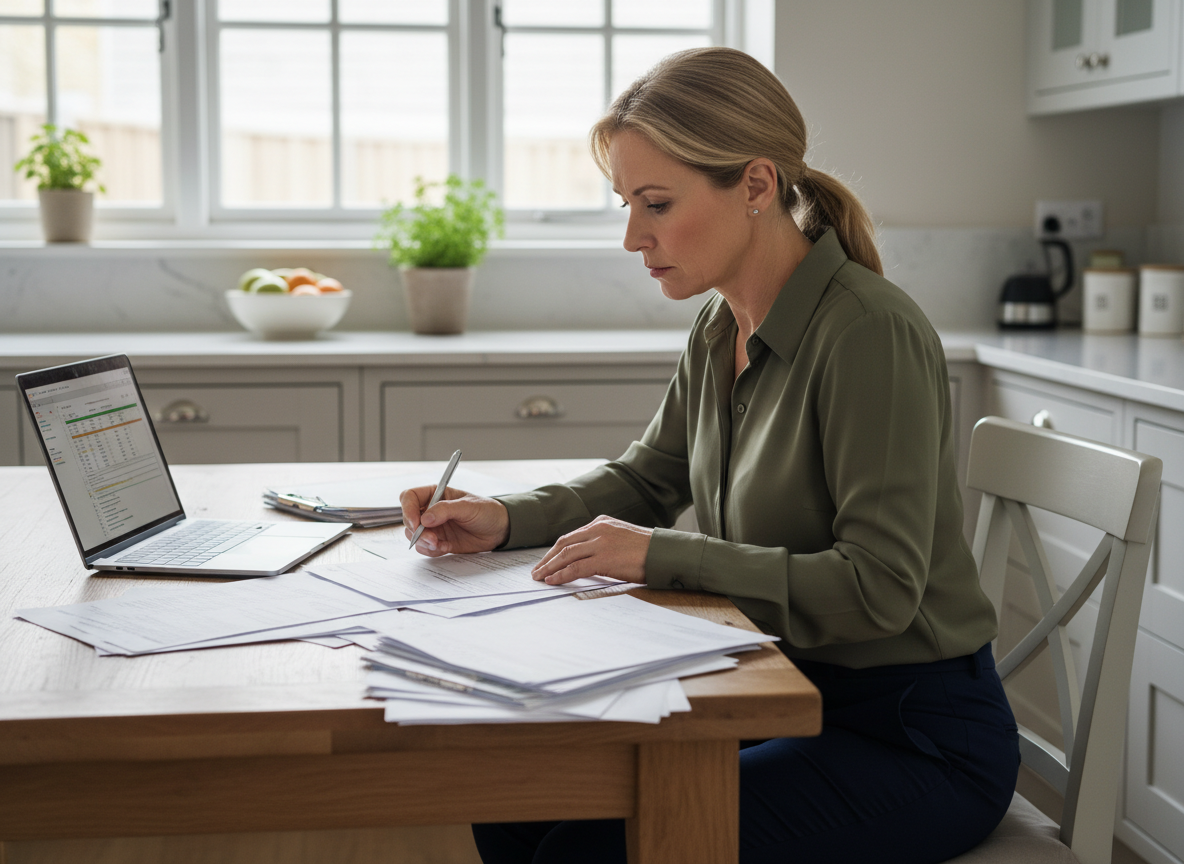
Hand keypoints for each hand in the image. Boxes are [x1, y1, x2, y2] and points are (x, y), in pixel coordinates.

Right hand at [400, 485, 509, 555]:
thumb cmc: (486, 511)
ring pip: (414, 536)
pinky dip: (432, 550)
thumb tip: (425, 518)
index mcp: (435, 494)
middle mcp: (430, 510)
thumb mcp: (468, 506)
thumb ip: (446, 510)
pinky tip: (447, 547)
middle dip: (417, 531)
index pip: (410, 497)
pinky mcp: (439, 541)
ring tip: (441, 544)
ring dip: (424, 543)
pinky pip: (425, 548)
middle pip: (409, 519)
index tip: (417, 523)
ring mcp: (434, 526)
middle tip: (433, 539)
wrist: (499, 530)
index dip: (408, 509)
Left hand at [531, 515, 652, 584]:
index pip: (571, 536)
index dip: (556, 550)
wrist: (665, 552)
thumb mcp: (621, 538)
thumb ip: (603, 542)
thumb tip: (587, 559)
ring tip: (539, 577)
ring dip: (550, 567)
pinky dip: (561, 574)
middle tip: (537, 571)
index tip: (546, 561)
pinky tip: (553, 581)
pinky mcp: (604, 558)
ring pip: (566, 554)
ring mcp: (601, 543)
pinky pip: (575, 568)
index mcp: (602, 522)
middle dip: (548, 558)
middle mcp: (598, 529)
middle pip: (564, 544)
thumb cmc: (647, 550)